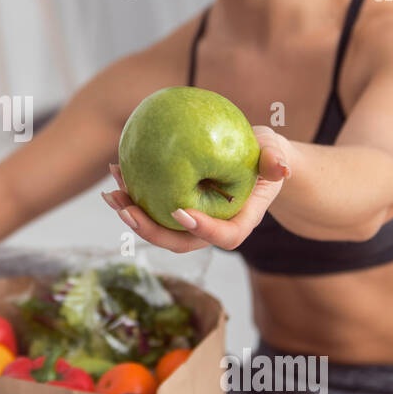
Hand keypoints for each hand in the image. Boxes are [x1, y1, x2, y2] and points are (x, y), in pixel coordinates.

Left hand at [101, 125, 293, 252]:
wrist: (253, 158)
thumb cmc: (266, 154)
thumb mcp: (275, 151)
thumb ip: (276, 158)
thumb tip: (280, 166)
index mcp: (239, 222)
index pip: (224, 237)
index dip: (202, 229)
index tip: (180, 212)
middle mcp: (211, 228)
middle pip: (179, 241)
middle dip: (150, 231)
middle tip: (126, 211)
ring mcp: (190, 221)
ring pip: (159, 228)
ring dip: (132, 214)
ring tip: (112, 194)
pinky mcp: (174, 207)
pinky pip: (151, 206)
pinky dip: (133, 192)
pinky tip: (116, 169)